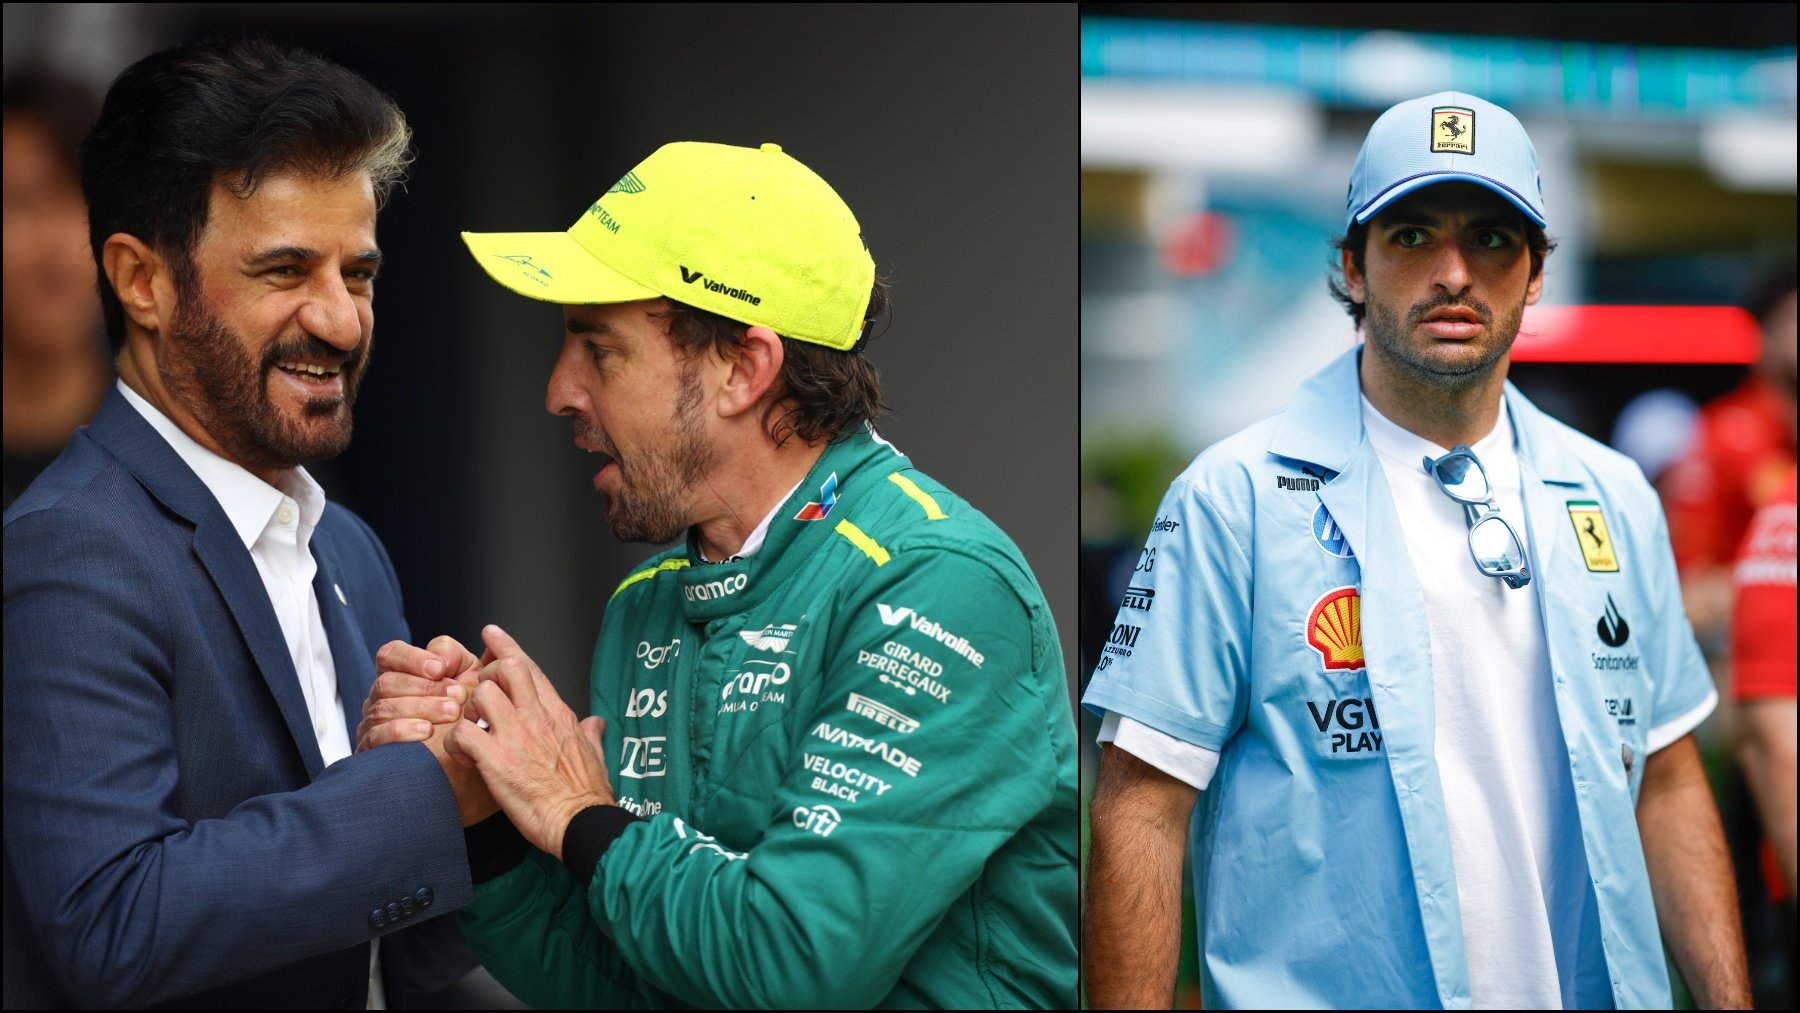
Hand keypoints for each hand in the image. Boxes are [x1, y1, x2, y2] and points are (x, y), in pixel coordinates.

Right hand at [358, 635, 497, 825]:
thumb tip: (487, 638)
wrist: (474, 782)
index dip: (414, 657)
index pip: (391, 655)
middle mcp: (385, 700)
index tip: (443, 668)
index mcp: (405, 679)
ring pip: (383, 705)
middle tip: (457, 696)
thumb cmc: (475, 733)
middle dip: (425, 686)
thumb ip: (476, 664)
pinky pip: (376, 736)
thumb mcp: (478, 693)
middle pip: (388, 680)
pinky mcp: (373, 755)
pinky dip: (402, 730)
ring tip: (451, 713)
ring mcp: (375, 726)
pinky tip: (425, 732)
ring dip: (420, 706)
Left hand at [448, 625, 614, 858]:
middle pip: (506, 668)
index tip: (490, 635)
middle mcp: (536, 716)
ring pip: (480, 694)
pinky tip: (462, 756)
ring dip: (467, 709)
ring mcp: (515, 735)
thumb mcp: (596, 754)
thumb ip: (591, 733)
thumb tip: (596, 722)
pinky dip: (455, 742)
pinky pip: (462, 734)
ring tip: (470, 729)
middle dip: (486, 673)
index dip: (506, 646)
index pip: (530, 667)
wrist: (581, 822)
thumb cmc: (588, 794)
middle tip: (478, 693)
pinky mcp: (495, 759)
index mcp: (558, 713)